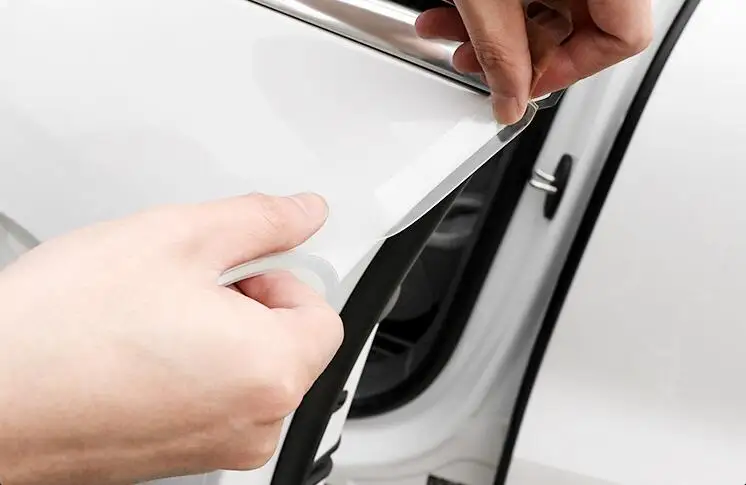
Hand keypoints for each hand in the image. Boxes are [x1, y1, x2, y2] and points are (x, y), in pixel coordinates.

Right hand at [0, 193, 342, 484]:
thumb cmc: (64, 330)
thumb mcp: (177, 237)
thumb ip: (260, 220)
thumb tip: (304, 213)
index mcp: (271, 372)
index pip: (323, 315)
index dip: (281, 279)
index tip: (238, 268)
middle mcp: (255, 424)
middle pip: (289, 346)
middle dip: (249, 307)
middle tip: (184, 288)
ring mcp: (218, 448)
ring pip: (250, 372)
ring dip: (218, 337)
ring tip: (151, 320)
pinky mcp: (180, 457)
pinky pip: (215, 400)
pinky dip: (194, 370)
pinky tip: (139, 349)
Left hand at [416, 0, 653, 123]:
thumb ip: (502, 51)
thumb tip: (510, 102)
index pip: (622, 39)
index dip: (570, 70)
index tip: (525, 83)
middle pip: (577, 27)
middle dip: (512, 52)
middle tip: (473, 60)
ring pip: (546, 6)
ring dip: (491, 30)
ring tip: (446, 33)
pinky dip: (493, 5)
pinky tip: (454, 10)